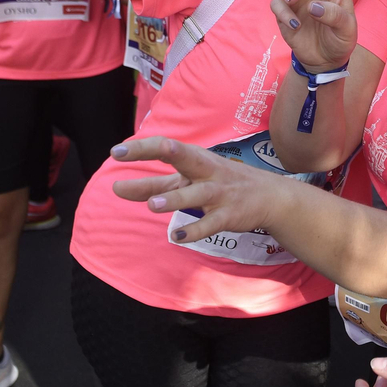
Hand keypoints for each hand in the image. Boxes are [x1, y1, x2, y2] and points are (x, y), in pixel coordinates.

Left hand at [110, 136, 291, 238]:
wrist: (270, 197)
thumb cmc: (222, 184)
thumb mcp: (190, 180)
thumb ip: (154, 186)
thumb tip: (118, 188)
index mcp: (195, 159)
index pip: (166, 148)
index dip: (141, 149)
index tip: (115, 152)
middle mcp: (207, 171)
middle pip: (183, 157)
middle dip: (161, 151)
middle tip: (128, 153)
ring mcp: (219, 193)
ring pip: (196, 194)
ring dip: (174, 198)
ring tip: (152, 205)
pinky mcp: (229, 215)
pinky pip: (211, 223)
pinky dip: (196, 230)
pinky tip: (178, 237)